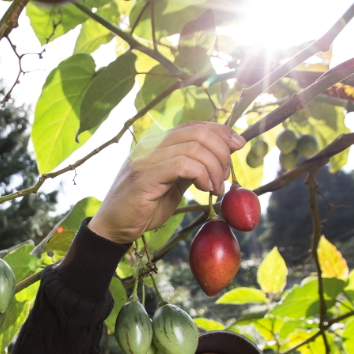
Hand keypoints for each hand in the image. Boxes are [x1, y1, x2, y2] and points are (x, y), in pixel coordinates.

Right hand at [89, 122, 245, 244]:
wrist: (114, 227)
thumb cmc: (144, 208)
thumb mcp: (173, 184)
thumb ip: (190, 169)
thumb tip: (218, 158)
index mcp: (156, 143)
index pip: (194, 125)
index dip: (220, 131)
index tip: (239, 144)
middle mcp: (150, 145)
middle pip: (197, 132)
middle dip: (221, 151)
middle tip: (226, 175)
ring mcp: (145, 159)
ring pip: (193, 147)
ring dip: (214, 167)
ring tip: (217, 188)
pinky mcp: (144, 176)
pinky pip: (182, 165)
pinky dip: (202, 175)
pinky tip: (206, 189)